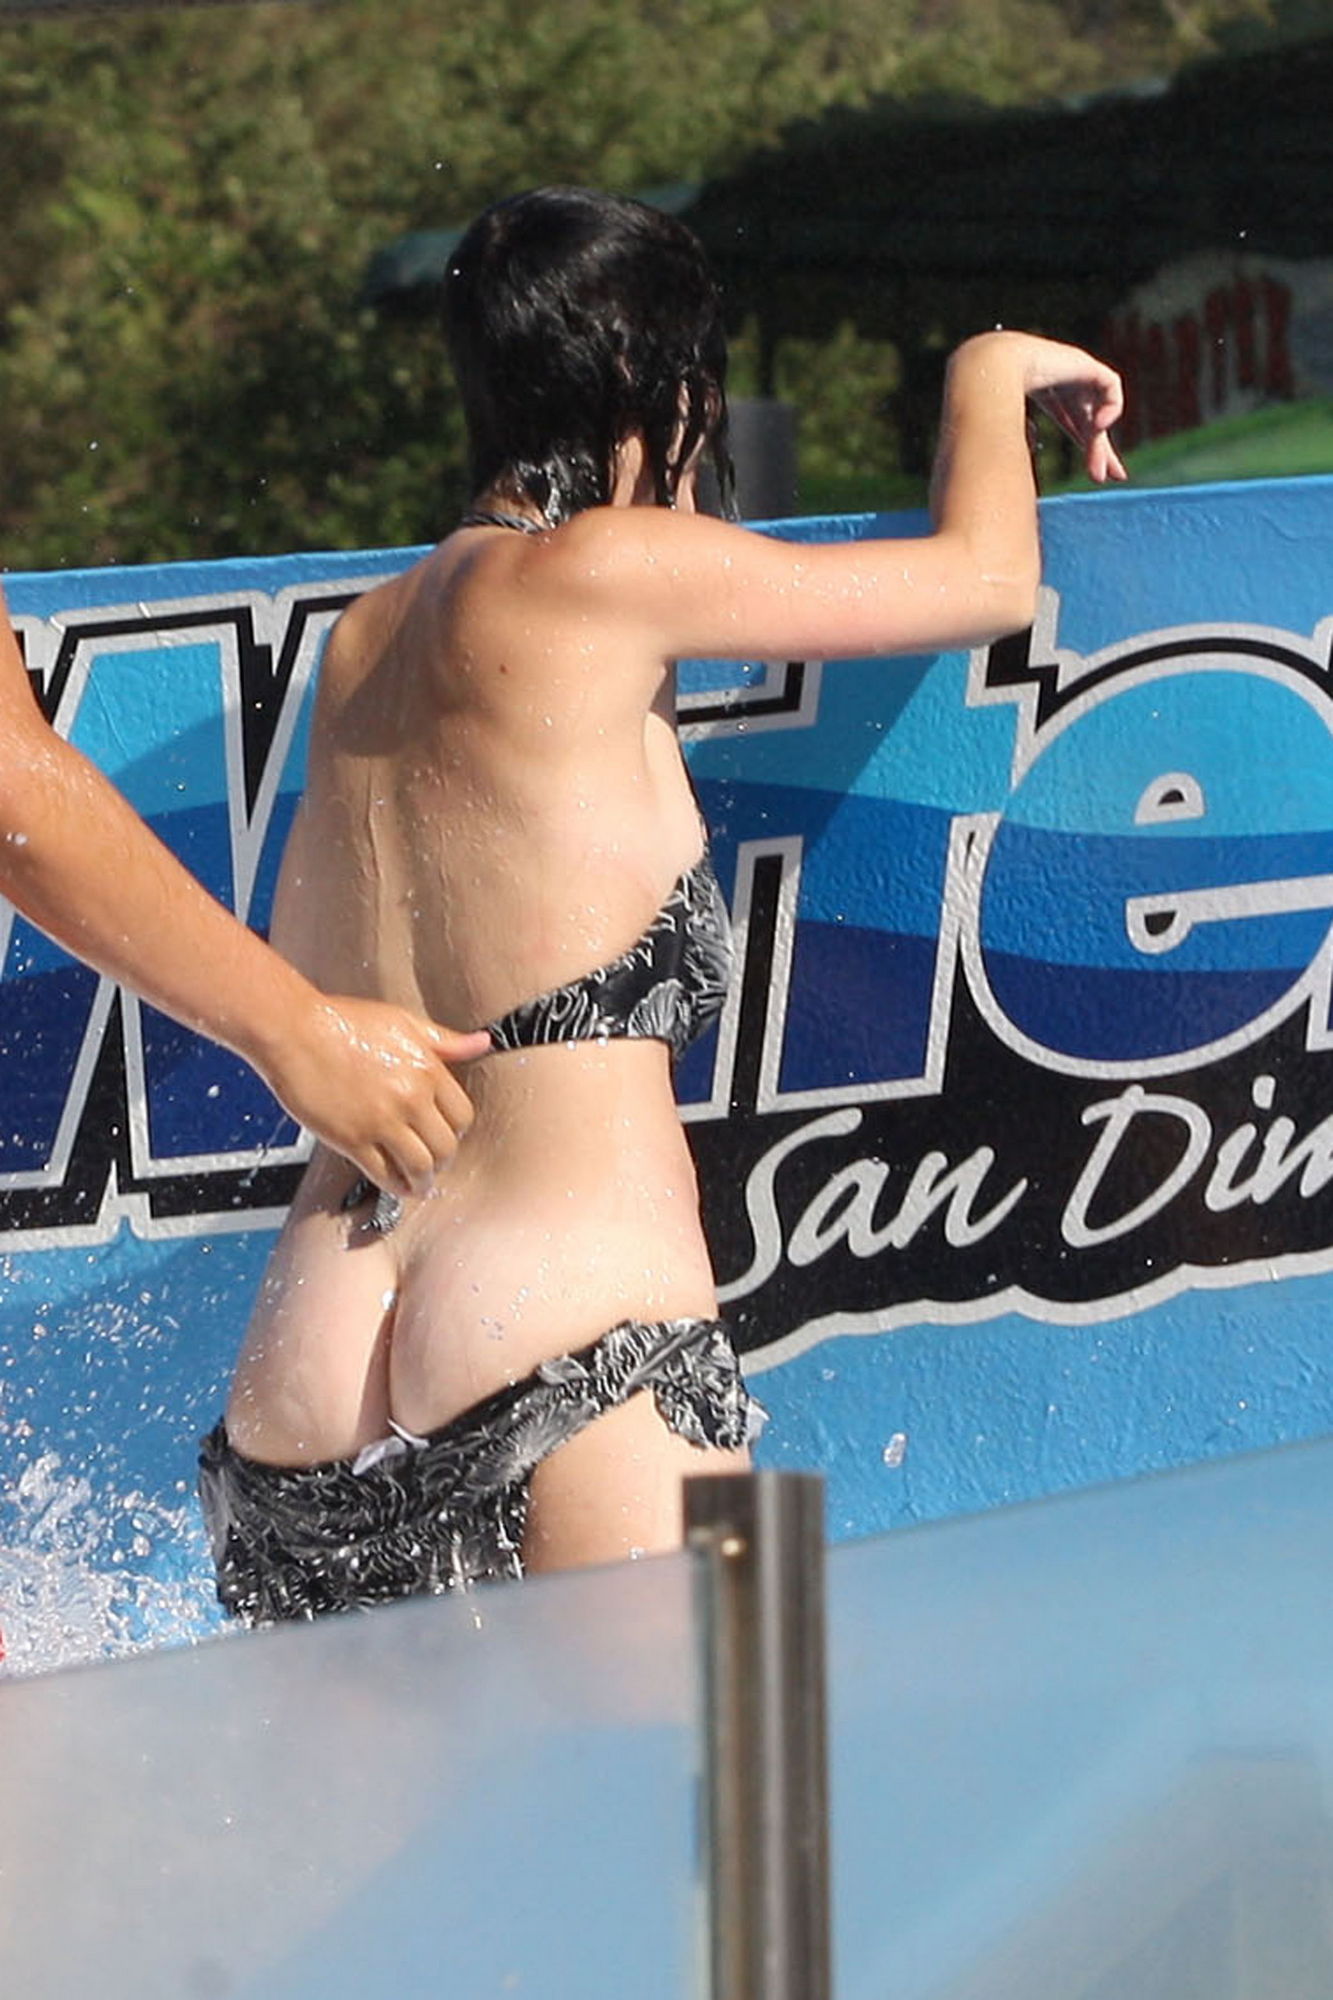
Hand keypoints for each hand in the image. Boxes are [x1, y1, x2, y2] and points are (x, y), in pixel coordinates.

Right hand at [265, 996, 490, 1197]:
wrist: (293, 1030)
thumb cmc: (343, 1021)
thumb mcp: (403, 1021)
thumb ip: (444, 1040)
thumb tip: (482, 1043)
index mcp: (427, 1069)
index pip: (462, 1116)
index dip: (457, 1131)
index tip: (447, 1135)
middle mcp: (410, 1098)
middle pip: (445, 1147)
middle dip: (442, 1160)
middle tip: (434, 1165)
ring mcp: (381, 1121)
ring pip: (420, 1167)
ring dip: (423, 1181)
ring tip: (419, 1183)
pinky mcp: (352, 1139)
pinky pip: (384, 1174)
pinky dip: (395, 1186)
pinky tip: (396, 1185)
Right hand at [954, 332, 1126, 484]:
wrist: (990, 371)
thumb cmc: (986, 404)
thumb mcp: (1008, 435)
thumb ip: (1020, 446)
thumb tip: (1023, 471)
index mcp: (1045, 392)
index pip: (1074, 421)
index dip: (1087, 446)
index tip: (1099, 475)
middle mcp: (1062, 381)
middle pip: (1090, 420)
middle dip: (1101, 449)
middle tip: (1115, 477)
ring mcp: (1074, 370)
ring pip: (1098, 412)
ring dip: (1099, 443)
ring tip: (1099, 470)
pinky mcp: (1084, 363)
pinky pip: (1111, 385)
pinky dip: (1112, 407)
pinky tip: (1100, 426)